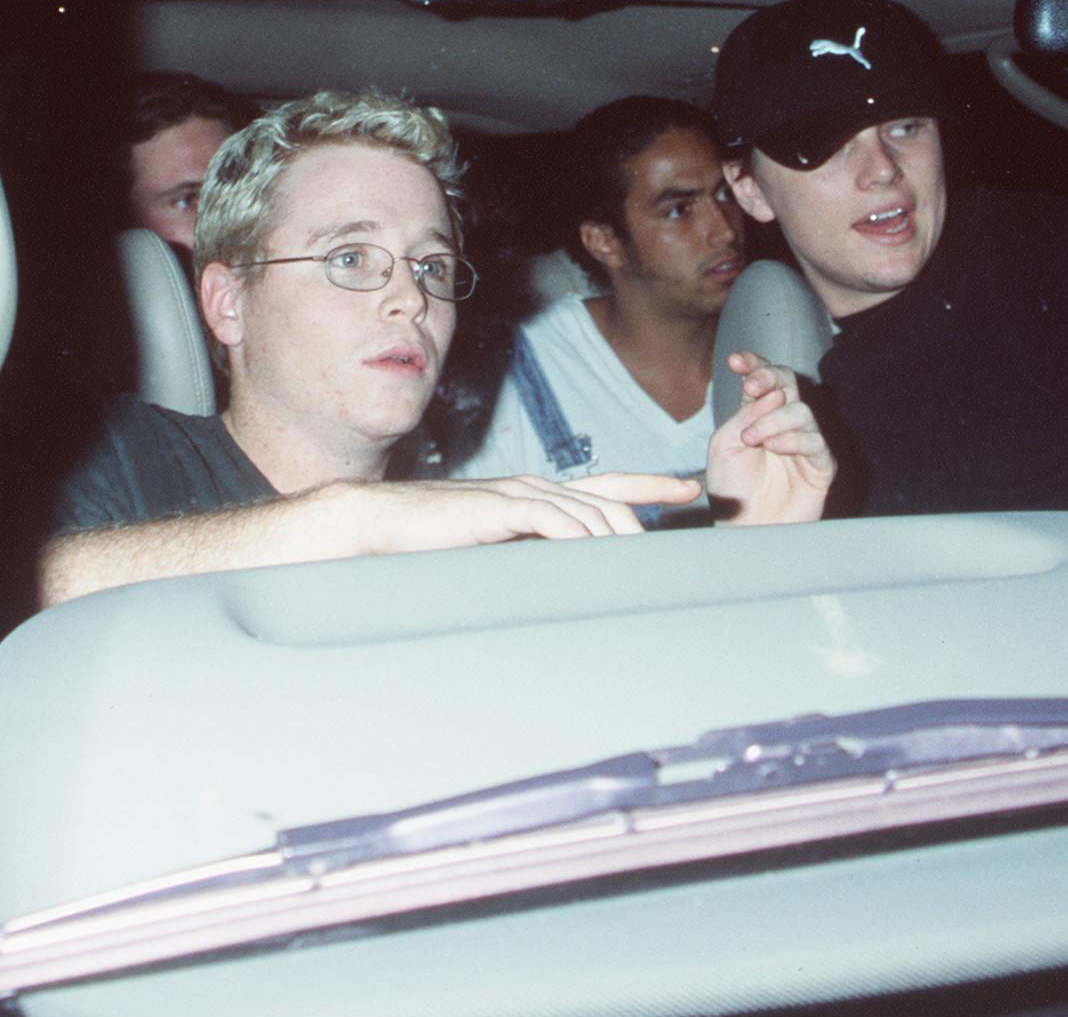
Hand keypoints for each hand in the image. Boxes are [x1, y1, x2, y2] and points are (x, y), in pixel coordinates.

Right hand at [320, 471, 703, 553]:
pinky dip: (577, 536)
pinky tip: (596, 552)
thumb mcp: (493, 551)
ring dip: (617, 536)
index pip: (605, 485)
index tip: (687, 489)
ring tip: (643, 562)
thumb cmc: (430, 543)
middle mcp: (533, 488)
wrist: (380, 524)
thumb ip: (529, 558)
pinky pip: (549, 518)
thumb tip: (566, 583)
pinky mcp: (496, 509)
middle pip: (607, 500)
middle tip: (676, 541)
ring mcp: (516, 495)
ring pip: (586, 511)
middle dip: (647, 516)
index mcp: (534, 495)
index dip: (648, 485)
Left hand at [705, 351, 835, 525]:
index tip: (736, 361)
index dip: (754, 364)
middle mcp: (783, 423)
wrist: (741, 530)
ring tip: (753, 440)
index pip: (763, 379)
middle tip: (752, 387)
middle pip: (788, 383)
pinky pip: (815, 442)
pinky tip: (773, 448)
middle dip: (770, 377)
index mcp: (757, 414)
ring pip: (801, 411)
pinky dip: (792, 439)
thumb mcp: (725, 445)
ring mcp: (804, 443)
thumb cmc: (731, 489)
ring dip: (773, 419)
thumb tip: (770, 393)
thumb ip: (743, 416)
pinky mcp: (820, 466)